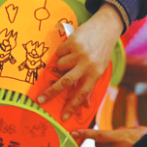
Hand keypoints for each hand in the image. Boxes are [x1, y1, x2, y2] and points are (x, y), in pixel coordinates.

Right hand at [41, 3, 123, 121]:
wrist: (106, 29)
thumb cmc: (101, 52)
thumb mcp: (100, 69)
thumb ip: (90, 86)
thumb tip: (85, 105)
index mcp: (95, 75)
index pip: (82, 95)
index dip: (72, 107)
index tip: (63, 117)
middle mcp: (87, 66)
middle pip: (66, 83)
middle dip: (51, 93)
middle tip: (40, 100)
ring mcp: (79, 54)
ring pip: (60, 66)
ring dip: (61, 64)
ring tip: (71, 58)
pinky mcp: (73, 43)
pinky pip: (59, 53)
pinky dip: (62, 52)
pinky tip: (70, 48)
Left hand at [73, 126, 146, 146]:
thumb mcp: (139, 130)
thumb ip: (125, 130)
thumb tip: (117, 130)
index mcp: (120, 139)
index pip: (97, 136)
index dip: (84, 134)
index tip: (73, 132)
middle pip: (97, 146)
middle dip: (99, 142)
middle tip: (108, 138)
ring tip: (120, 146)